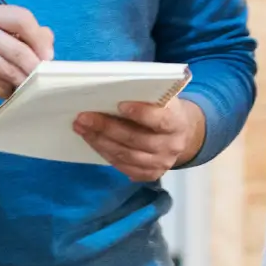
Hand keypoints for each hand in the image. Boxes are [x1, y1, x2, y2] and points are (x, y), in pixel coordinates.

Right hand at [0, 5, 52, 111]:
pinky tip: (5, 90)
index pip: (22, 18)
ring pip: (10, 71)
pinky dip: (7, 91)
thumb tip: (48, 44)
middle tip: (41, 75)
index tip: (48, 55)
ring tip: (25, 84)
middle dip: (35, 66)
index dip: (39, 38)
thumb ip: (24, 34)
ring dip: (22, 81)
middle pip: (18, 49)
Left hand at [73, 95, 206, 180]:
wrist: (184, 133)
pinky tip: (93, 142)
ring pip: (127, 156)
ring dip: (100, 142)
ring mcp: (162, 162)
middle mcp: (172, 145)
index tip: (119, 105)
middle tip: (84, 118)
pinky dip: (106, 154)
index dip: (140, 113)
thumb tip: (111, 91)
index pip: (160, 120)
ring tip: (82, 129)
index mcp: (177, 122)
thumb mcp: (163, 98)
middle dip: (107, 128)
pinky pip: (125, 167)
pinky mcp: (152, 174)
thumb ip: (145, 96)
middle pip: (136, 139)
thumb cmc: (165, 108)